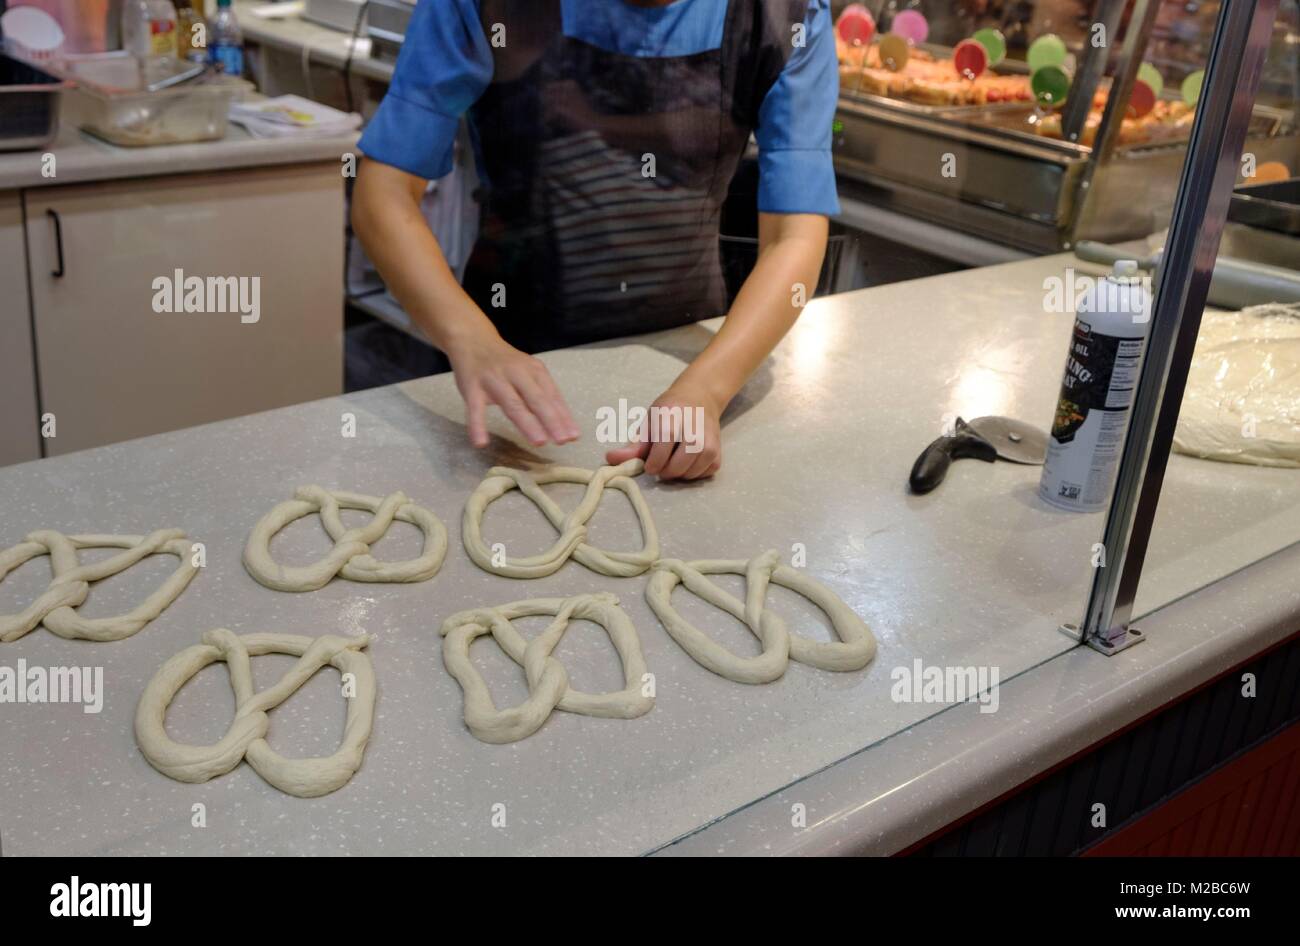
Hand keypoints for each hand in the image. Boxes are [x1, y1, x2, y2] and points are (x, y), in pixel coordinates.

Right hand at [446, 334, 579, 448]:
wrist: (472, 339)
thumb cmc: (505, 363)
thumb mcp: (528, 371)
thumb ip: (543, 395)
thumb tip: (564, 424)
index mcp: (534, 370)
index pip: (552, 395)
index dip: (563, 416)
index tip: (573, 436)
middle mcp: (516, 373)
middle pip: (536, 399)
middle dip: (551, 420)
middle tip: (562, 440)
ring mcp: (494, 380)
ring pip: (512, 403)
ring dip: (527, 423)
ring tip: (540, 442)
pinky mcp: (471, 387)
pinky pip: (475, 409)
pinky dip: (477, 426)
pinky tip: (481, 442)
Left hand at [605, 382, 721, 480]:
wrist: (701, 397)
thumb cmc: (670, 410)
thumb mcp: (649, 422)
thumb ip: (633, 446)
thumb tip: (609, 459)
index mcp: (671, 419)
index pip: (659, 454)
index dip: (652, 464)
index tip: (649, 464)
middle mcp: (693, 431)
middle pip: (675, 468)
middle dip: (664, 471)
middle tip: (661, 462)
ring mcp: (709, 442)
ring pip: (689, 474)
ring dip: (678, 474)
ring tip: (674, 460)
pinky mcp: (718, 452)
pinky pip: (702, 475)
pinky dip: (692, 473)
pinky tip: (688, 460)